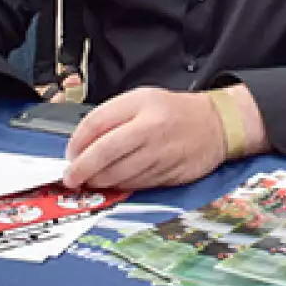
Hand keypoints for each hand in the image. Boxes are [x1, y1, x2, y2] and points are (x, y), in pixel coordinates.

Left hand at [63, 88, 229, 190]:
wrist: (216, 124)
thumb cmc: (174, 111)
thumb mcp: (141, 99)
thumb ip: (111, 116)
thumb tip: (82, 144)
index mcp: (141, 107)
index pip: (97, 124)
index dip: (77, 143)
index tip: (69, 154)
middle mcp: (151, 131)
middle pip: (105, 154)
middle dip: (82, 169)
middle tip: (71, 177)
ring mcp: (160, 156)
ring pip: (118, 175)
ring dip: (98, 181)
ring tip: (89, 180)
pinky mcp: (168, 175)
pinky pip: (135, 185)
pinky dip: (119, 186)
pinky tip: (113, 182)